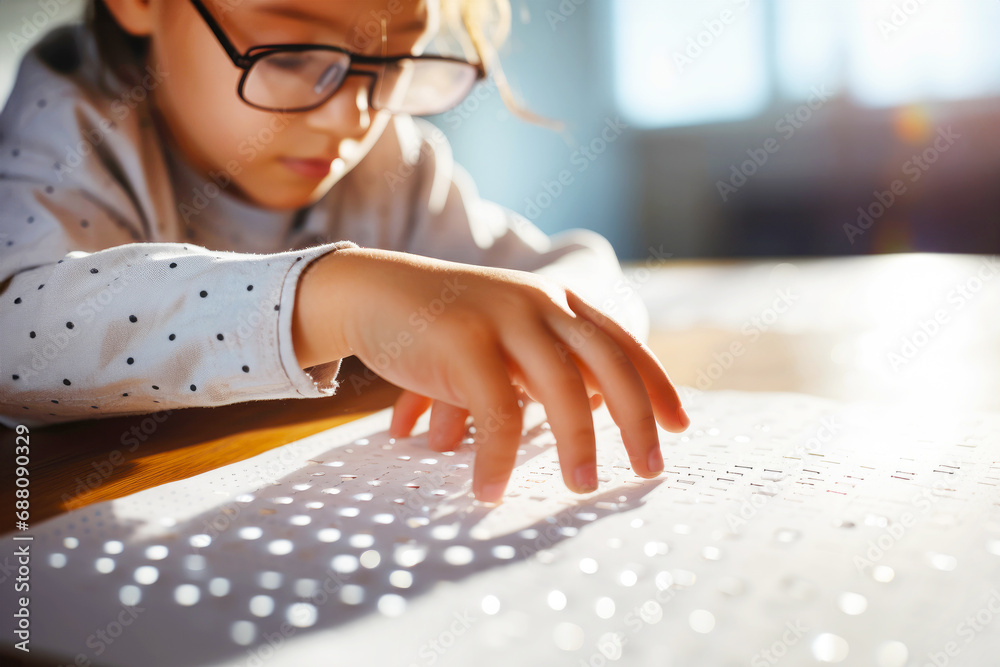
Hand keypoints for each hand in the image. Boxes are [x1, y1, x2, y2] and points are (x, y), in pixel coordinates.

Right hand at [293, 247, 689, 502]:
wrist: (371, 291)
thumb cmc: (442, 324)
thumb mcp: (503, 334)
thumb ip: (542, 366)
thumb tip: (583, 420)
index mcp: (555, 300)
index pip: (622, 343)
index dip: (656, 386)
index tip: (680, 427)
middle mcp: (540, 302)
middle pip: (609, 362)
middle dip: (636, 418)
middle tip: (650, 468)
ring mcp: (504, 318)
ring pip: (562, 388)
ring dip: (578, 444)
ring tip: (584, 487)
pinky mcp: (464, 342)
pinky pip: (497, 411)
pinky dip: (498, 457)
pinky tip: (491, 490)